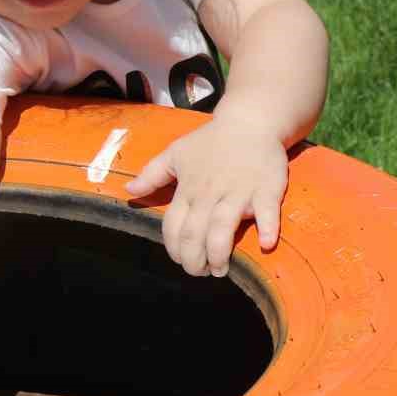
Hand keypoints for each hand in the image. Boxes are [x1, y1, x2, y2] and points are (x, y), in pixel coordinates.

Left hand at [124, 112, 288, 276]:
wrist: (250, 121)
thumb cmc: (211, 141)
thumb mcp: (175, 153)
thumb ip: (152, 175)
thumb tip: (129, 193)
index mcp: (188, 189)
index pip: (174, 226)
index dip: (174, 248)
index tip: (180, 261)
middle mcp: (209, 194)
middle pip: (195, 233)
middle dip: (193, 260)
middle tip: (199, 273)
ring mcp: (238, 192)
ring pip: (222, 227)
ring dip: (219, 253)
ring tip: (219, 270)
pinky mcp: (266, 188)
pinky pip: (267, 211)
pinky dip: (267, 228)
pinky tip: (266, 244)